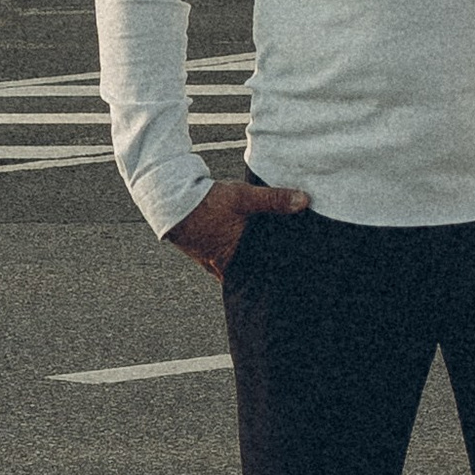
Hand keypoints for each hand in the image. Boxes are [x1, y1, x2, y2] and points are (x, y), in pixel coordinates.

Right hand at [165, 176, 310, 278]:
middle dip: (263, 272)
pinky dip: (235, 256)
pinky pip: (224, 260)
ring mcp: (211, 261)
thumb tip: (303, 201)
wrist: (170, 198)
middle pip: (249, 274)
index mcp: (234, 260)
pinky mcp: (203, 253)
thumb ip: (274, 200)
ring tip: (265, 260)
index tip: (293, 277)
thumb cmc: (206, 202)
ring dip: (248, 264)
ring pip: (236, 268)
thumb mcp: (244, 197)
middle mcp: (222, 266)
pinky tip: (242, 248)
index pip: (261, 276)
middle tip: (284, 273)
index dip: (276, 276)